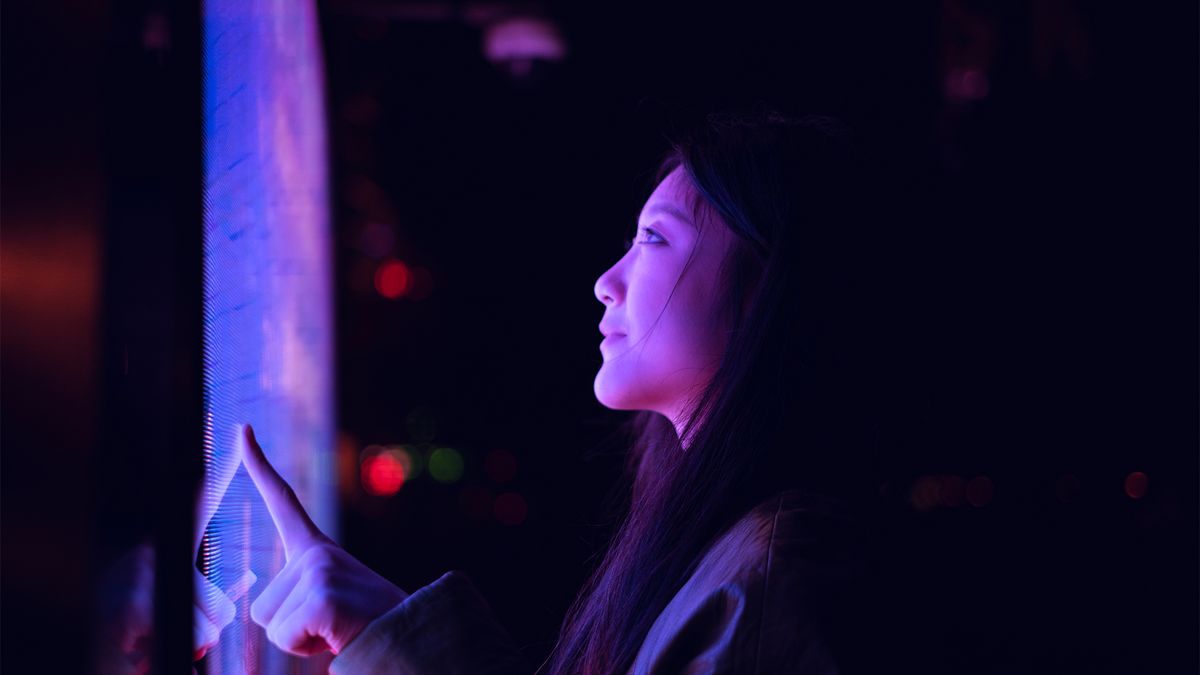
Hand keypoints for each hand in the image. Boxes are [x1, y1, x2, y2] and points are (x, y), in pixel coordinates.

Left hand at [240, 423, 409, 655]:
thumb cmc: (367, 626)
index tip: (242, 430)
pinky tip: (338, 636)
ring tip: (338, 630)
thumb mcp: (330, 601)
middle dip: (290, 628)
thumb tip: (271, 614)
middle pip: (263, 606)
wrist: (410, 638)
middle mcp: (317, 552)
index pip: (282, 500)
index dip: (258, 465)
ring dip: (299, 639)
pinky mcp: (321, 597)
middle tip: (333, 625)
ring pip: (271, 624)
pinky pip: (285, 637)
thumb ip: (302, 595)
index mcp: (319, 548)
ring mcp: (320, 570)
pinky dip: (307, 648)